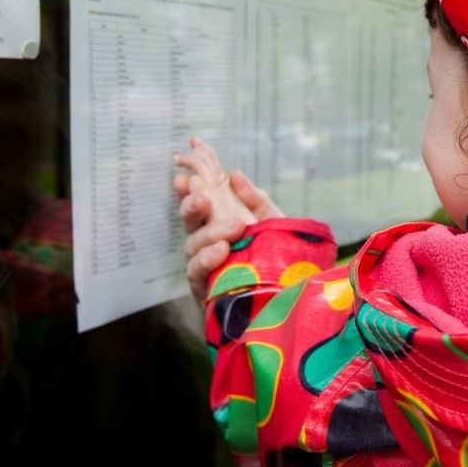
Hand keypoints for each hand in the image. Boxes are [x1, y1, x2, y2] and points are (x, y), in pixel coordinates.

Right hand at [174, 139, 281, 302]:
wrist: (284, 304)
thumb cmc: (276, 263)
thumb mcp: (274, 226)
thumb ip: (257, 201)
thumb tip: (235, 174)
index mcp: (218, 224)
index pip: (199, 199)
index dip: (189, 180)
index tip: (183, 162)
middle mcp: (206, 243)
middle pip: (189, 220)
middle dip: (191, 204)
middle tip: (203, 196)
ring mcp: (203, 267)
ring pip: (193, 245)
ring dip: (211, 232)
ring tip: (234, 226)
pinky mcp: (204, 291)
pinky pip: (198, 272)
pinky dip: (209, 259)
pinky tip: (222, 250)